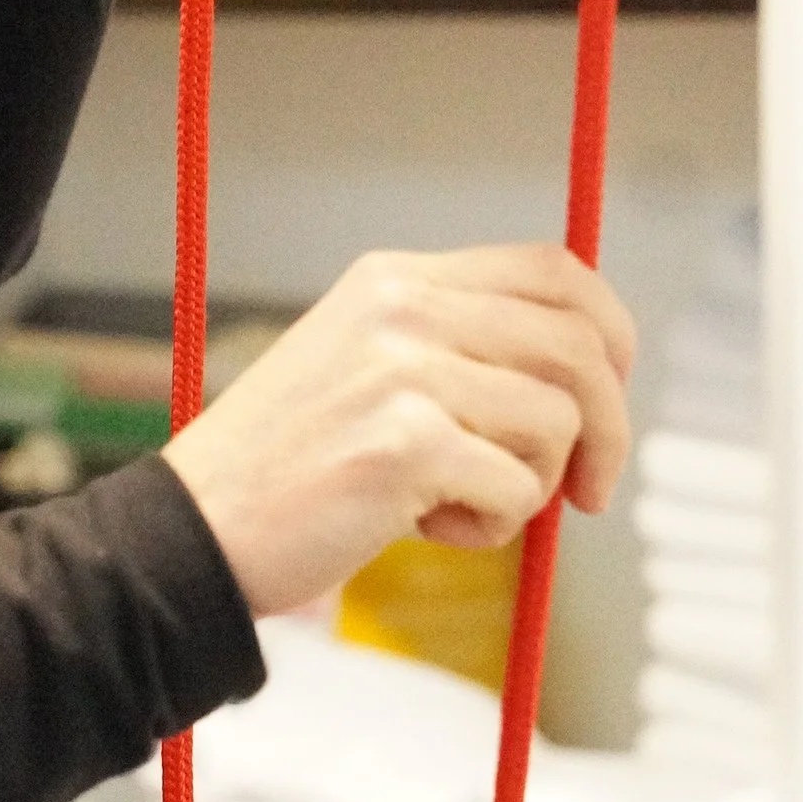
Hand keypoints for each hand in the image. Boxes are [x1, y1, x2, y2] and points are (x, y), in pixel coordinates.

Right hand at [163, 246, 635, 620]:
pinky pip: (517, 488)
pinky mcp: (405, 443)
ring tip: (457, 505)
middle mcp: (402, 309)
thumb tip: (584, 380)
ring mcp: (402, 371)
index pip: (552, 270)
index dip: (608, 333)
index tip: (608, 398)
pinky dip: (490, 527)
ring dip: (530, 485)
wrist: (194, 531)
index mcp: (395, 279)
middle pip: (577, 343)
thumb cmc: (288, 469)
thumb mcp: (365, 370)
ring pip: (556, 421)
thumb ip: (457, 351)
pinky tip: (423, 528)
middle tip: (588, 491)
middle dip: (607, 426)